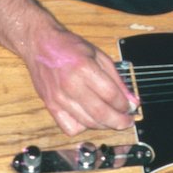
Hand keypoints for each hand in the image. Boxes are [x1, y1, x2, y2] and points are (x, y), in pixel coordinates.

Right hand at [0, 0, 136, 135]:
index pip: (110, 95)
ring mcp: (59, 97)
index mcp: (84, 68)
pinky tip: (89, 118)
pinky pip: (70, 127)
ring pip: (87, 123)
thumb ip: (117, 79)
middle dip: (119, 121)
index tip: (131, 106)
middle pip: (100, 113)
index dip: (124, 104)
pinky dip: (83, 127)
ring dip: (104, 125)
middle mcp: (70, 85)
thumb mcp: (99, 56)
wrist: (40, 44)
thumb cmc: (69, 47)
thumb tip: (132, 100)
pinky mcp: (50, 106)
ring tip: (112, 119)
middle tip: (127, 121)